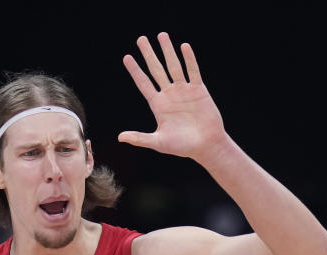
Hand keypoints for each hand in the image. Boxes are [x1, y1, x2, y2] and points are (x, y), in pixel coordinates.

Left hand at [119, 32, 228, 164]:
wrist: (206, 146)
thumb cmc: (182, 147)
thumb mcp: (158, 142)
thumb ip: (140, 138)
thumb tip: (120, 137)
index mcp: (158, 105)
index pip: (144, 83)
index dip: (135, 71)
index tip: (127, 57)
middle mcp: (169, 94)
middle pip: (156, 69)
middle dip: (149, 54)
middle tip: (141, 39)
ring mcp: (184, 91)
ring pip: (173, 66)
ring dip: (168, 51)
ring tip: (162, 35)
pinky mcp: (199, 90)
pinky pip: (193, 71)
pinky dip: (189, 59)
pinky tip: (184, 47)